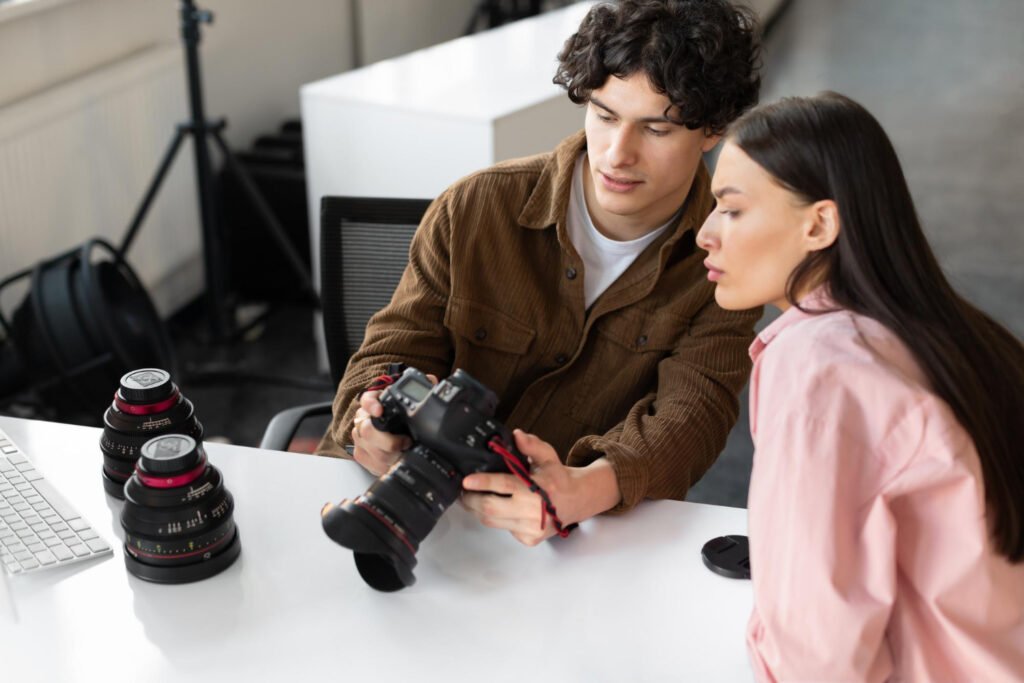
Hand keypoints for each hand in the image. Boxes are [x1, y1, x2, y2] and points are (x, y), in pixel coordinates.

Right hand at [350, 373, 436, 475]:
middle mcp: (364, 417)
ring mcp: (360, 435)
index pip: (367, 399)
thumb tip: (431, 380)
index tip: (379, 410)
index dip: (371, 404)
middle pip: (367, 429)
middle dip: (388, 441)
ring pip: (367, 447)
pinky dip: (381, 464)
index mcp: (376, 401)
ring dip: (388, 454)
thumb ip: (424, 389)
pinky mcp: (361, 451)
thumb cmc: (407, 417)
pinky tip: (393, 461)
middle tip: (406, 442)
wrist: (401, 436)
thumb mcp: (416, 403)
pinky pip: (365, 459)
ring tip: (404, 453)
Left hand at [461, 429, 619, 545]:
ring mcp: (530, 528)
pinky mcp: (529, 539)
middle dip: (471, 499)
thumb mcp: (548, 456)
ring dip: (478, 510)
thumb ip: (532, 446)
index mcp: (537, 489)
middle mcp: (533, 512)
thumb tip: (516, 435)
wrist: (576, 501)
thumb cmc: (558, 478)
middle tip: (463, 491)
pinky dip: (496, 519)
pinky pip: (503, 529)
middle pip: (491, 508)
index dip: (483, 482)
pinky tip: (499, 508)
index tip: (467, 480)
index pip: (504, 485)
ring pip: (493, 521)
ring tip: (472, 498)